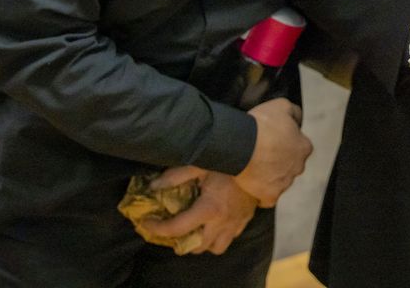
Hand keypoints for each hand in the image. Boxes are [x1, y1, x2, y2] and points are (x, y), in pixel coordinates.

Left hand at [140, 169, 256, 254]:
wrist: (263, 160)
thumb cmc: (231, 161)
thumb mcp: (201, 164)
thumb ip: (176, 176)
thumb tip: (153, 185)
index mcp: (209, 209)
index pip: (177, 229)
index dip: (157, 228)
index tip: (147, 222)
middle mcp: (222, 222)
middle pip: (197, 247)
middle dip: (181, 243)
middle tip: (172, 229)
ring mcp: (235, 223)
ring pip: (216, 248)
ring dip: (203, 243)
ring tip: (195, 230)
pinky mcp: (245, 220)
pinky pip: (230, 238)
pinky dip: (219, 236)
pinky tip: (214, 223)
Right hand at [232, 98, 311, 207]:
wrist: (242, 144)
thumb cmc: (261, 124)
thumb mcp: (282, 106)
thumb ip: (294, 112)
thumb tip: (298, 119)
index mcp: (304, 147)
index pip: (300, 147)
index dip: (285, 143)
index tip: (272, 141)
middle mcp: (298, 167)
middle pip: (290, 166)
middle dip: (279, 162)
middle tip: (261, 154)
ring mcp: (285, 183)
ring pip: (280, 182)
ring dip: (270, 177)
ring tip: (253, 168)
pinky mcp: (271, 195)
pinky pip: (268, 198)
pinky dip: (262, 194)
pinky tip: (252, 185)